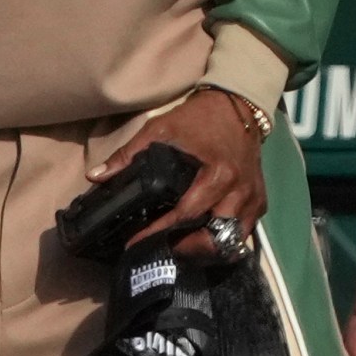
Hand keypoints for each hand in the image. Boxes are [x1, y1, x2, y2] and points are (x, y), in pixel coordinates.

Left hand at [90, 87, 265, 259]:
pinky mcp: (260, 202)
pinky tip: (204, 238)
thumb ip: (128, 154)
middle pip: (215, 239)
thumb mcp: (161, 129)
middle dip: (187, 250)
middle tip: (162, 249)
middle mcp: (239, 192)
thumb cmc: (199, 118)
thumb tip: (96, 177)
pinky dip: (224, 240)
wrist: (238, 106)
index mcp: (218, 174)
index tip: (136, 243)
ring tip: (182, 247)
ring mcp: (253, 199)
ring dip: (207, 250)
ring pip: (233, 242)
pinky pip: (244, 233)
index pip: (186, 215)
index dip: (158, 232)